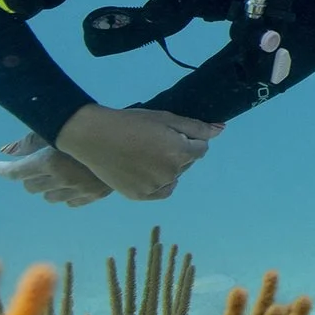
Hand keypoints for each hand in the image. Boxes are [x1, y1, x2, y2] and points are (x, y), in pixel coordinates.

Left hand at [0, 135, 111, 206]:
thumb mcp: (55, 129)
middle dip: (30, 175)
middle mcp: (61, 179)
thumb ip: (29, 141)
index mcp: (50, 161)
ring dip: (47, 185)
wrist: (128, 139)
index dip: (4, 170)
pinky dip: (66, 193)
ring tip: (57, 172)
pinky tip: (72, 181)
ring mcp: (78, 190)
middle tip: (37, 163)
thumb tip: (5, 151)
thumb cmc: (87, 128)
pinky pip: (69, 202)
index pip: (17, 172)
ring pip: (49, 197)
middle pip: (31, 186)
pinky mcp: (93, 196)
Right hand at [51, 105, 222, 200]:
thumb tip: (221, 130)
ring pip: (174, 177)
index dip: (189, 139)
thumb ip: (196, 127)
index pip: (201, 149)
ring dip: (168, 167)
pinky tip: (146, 169)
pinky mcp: (140, 196)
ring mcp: (155, 187)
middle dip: (179, 152)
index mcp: (179, 153)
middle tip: (154, 141)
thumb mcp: (165, 118)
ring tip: (146, 154)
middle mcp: (171, 174)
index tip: (169, 133)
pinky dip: (159, 182)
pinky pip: (162, 191)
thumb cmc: (131, 122)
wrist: (94, 137)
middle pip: (187, 163)